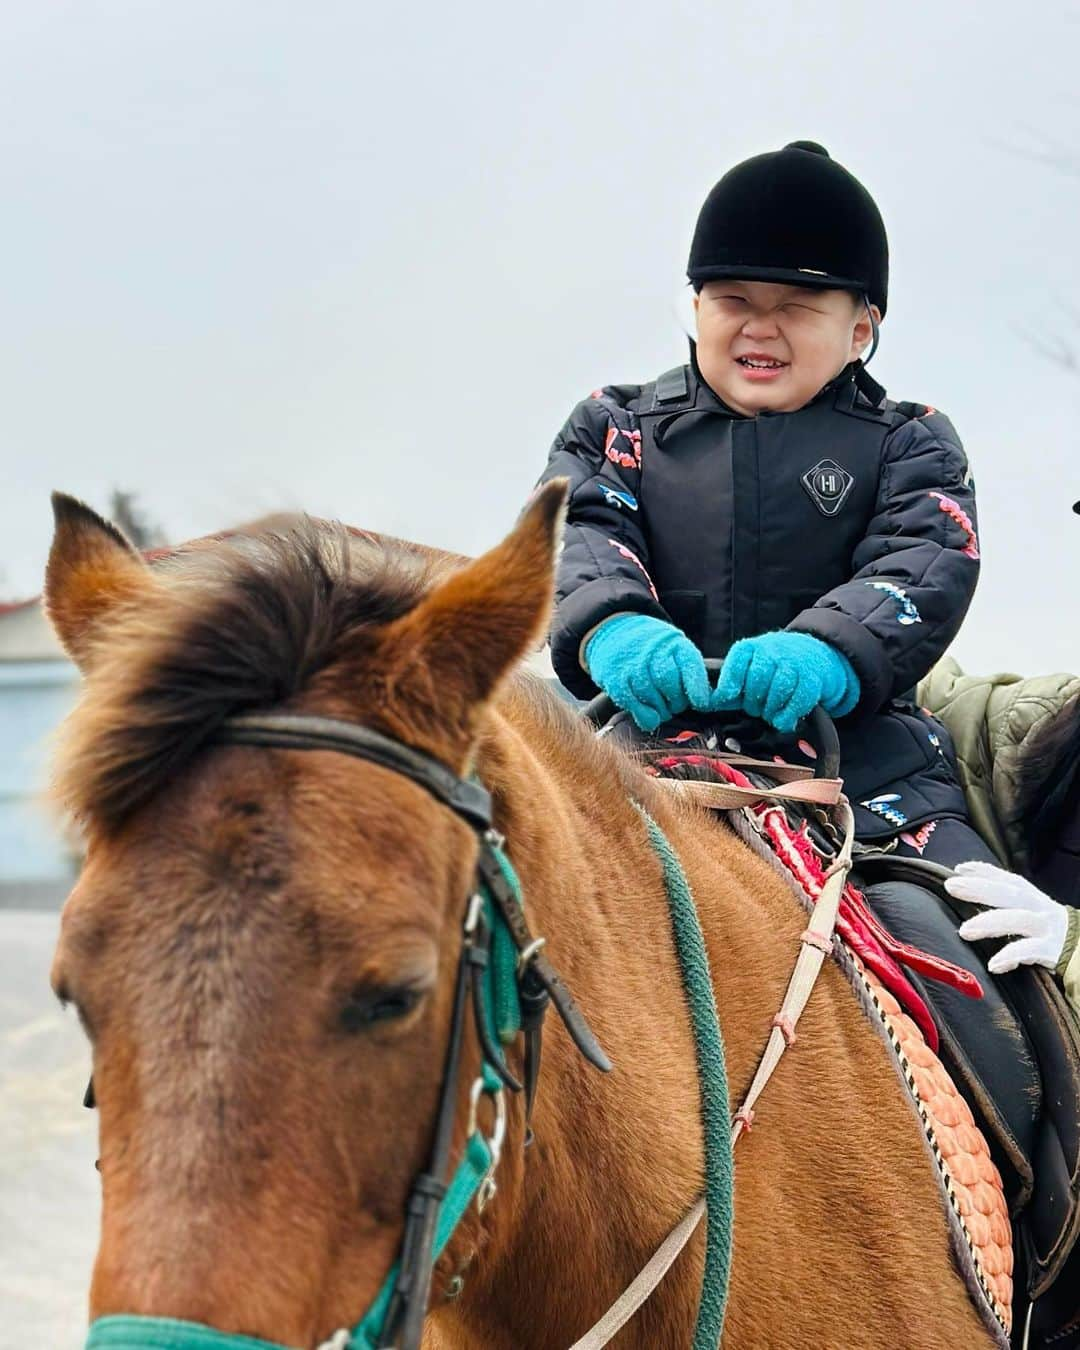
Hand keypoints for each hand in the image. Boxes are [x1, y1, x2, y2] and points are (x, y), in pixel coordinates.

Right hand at [584, 614, 711, 732]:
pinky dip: (643, 715)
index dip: (697, 688)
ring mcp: (632, 664)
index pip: (689, 665)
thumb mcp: (676, 650)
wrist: (617, 633)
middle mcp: (652, 650)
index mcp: (674, 643)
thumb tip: (704, 701)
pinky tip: (650, 718)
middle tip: (675, 706)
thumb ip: (690, 673)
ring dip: (660, 710)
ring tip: (662, 710)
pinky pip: (632, 702)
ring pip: (650, 694)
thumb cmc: (654, 650)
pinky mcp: (616, 678)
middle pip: (669, 682)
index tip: (701, 704)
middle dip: (676, 702)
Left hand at [710, 631, 859, 733]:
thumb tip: (710, 703)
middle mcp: (772, 651)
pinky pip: (800, 698)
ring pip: (779, 688)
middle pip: (758, 679)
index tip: (725, 699)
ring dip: (771, 709)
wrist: (812, 653)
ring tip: (769, 713)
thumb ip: (731, 687)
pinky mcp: (812, 677)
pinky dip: (789, 714)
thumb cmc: (773, 666)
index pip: (736, 664)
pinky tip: (783, 720)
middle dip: (753, 701)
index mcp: (751, 648)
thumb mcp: (749, 669)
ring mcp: (794, 663)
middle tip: (755, 708)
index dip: (728, 686)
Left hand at [947, 861, 1068, 973]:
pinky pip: (1030, 951)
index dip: (985, 871)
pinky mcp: (1054, 950)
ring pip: (1018, 919)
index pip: (1008, 880)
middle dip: (980, 888)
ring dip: (989, 923)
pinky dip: (1010, 955)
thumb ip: (1009, 909)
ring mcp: (1048, 928)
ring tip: (964, 931)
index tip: (960, 868)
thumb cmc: (1054, 936)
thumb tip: (973, 902)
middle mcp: (1041, 909)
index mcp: (1034, 900)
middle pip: (1009, 893)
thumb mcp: (1033, 916)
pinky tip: (994, 964)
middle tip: (952, 886)